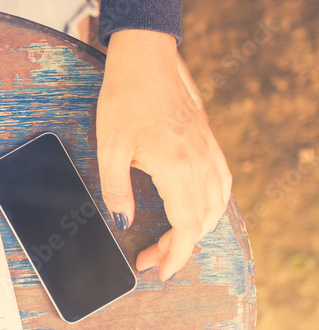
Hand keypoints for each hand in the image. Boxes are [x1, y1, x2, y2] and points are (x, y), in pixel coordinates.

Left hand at [97, 30, 231, 281]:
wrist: (146, 58)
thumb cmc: (124, 98)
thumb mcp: (109, 148)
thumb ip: (116, 190)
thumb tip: (125, 222)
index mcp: (177, 167)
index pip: (186, 226)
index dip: (175, 254)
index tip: (160, 271)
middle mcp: (200, 162)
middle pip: (202, 221)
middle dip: (179, 248)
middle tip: (151, 259)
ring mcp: (208, 150)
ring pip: (217, 205)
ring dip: (197, 230)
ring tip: (170, 241)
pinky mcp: (208, 141)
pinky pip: (222, 184)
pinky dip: (211, 206)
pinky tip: (195, 211)